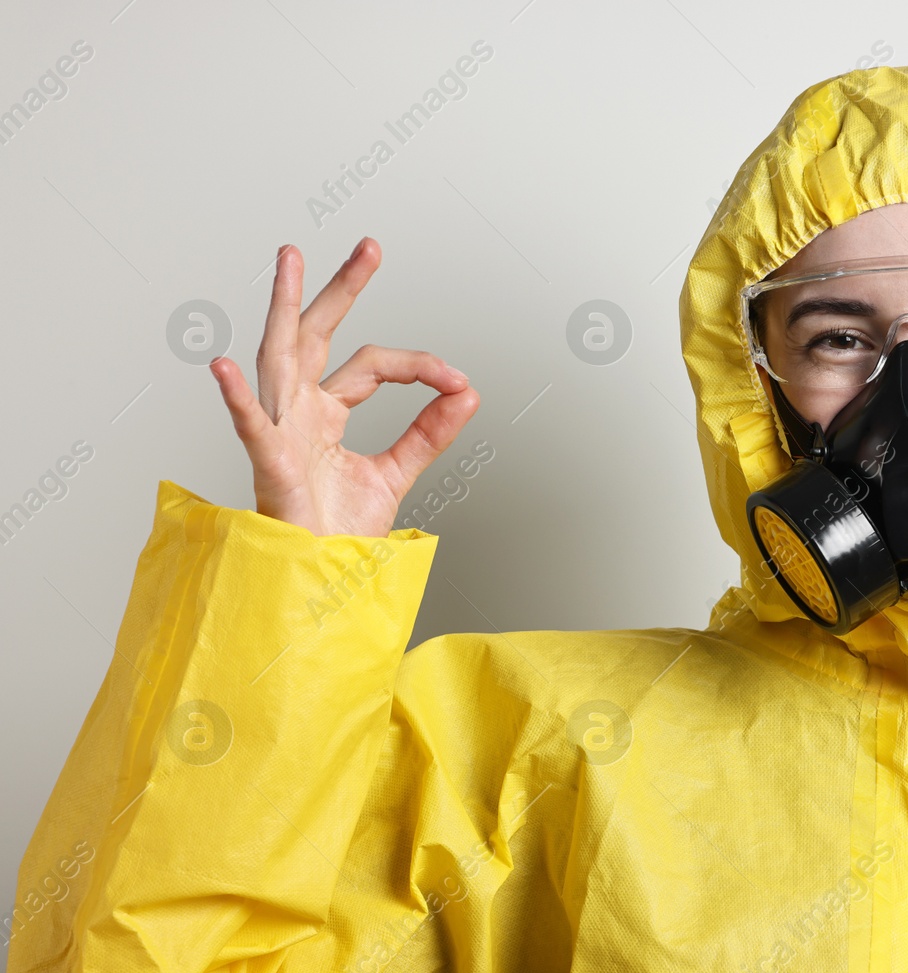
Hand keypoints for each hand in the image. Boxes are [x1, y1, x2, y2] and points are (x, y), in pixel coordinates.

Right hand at [209, 239, 479, 536]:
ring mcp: (280, 432)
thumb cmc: (338, 529)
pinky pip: (250, 427)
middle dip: (341, 289)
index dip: (416, 366)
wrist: (322, 575)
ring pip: (279, 359)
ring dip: (283, 308)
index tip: (454, 377)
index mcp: (325, 412)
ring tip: (289, 261)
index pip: (371, 366)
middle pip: (317, 336)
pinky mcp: (269, 464)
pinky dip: (237, 399)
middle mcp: (298, 411)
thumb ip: (430, 433)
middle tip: (369, 247)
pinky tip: (224, 368)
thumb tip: (469, 393)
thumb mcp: (396, 472)